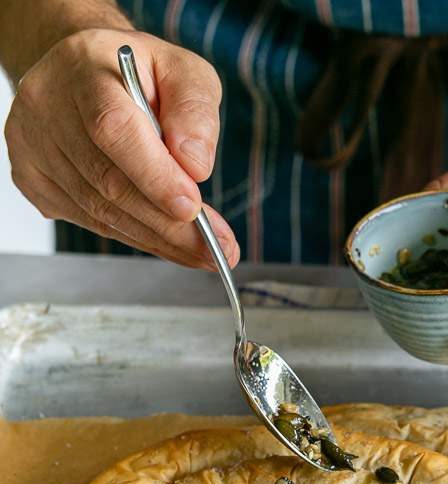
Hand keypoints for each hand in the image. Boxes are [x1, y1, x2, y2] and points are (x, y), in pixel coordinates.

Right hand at [4, 28, 238, 268]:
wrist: (86, 72)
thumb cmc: (139, 73)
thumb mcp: (182, 70)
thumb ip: (195, 110)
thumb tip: (196, 166)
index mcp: (84, 68)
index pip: (113, 129)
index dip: (154, 175)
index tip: (192, 207)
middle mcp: (47, 106)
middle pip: (108, 182)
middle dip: (169, 224)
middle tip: (216, 247)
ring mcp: (33, 146)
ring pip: (100, 212)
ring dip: (158, 239)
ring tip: (203, 251)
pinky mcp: (33, 179)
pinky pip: (91, 221)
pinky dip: (136, 237)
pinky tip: (167, 241)